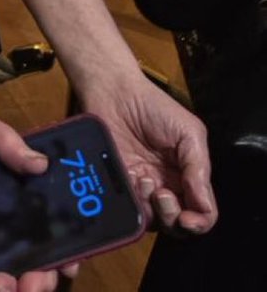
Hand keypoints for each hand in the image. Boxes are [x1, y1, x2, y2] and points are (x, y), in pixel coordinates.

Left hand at [0, 100, 75, 290]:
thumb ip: (6, 142)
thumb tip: (42, 164)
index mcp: (18, 191)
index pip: (49, 226)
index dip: (63, 249)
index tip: (67, 264)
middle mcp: (2, 217)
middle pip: (31, 258)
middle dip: (39, 279)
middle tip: (32, 282)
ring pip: (1, 272)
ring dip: (9, 288)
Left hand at [82, 75, 216, 235]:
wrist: (114, 92)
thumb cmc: (154, 107)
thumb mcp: (189, 132)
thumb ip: (199, 168)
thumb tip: (204, 206)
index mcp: (188, 177)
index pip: (202, 212)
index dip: (199, 222)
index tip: (189, 218)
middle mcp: (166, 187)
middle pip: (177, 225)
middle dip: (173, 218)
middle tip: (163, 194)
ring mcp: (141, 188)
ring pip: (152, 221)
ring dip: (151, 209)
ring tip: (144, 180)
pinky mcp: (117, 183)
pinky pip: (127, 207)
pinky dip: (131, 200)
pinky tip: (130, 176)